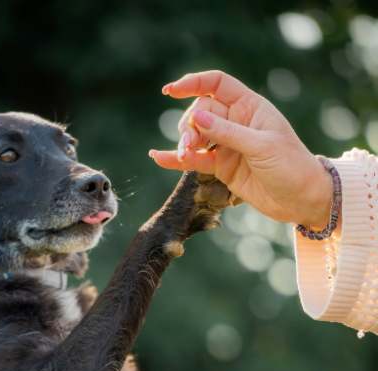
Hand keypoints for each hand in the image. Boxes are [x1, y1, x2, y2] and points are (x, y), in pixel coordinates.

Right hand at [149, 70, 332, 230]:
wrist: (300, 200)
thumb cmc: (290, 167)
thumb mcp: (261, 147)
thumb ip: (227, 133)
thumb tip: (196, 118)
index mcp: (250, 107)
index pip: (217, 84)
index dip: (194, 83)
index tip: (171, 91)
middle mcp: (236, 122)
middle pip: (202, 112)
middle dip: (190, 125)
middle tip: (190, 144)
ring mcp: (227, 145)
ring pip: (196, 136)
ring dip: (185, 143)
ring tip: (184, 155)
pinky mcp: (221, 167)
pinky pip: (195, 160)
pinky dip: (177, 159)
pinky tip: (158, 157)